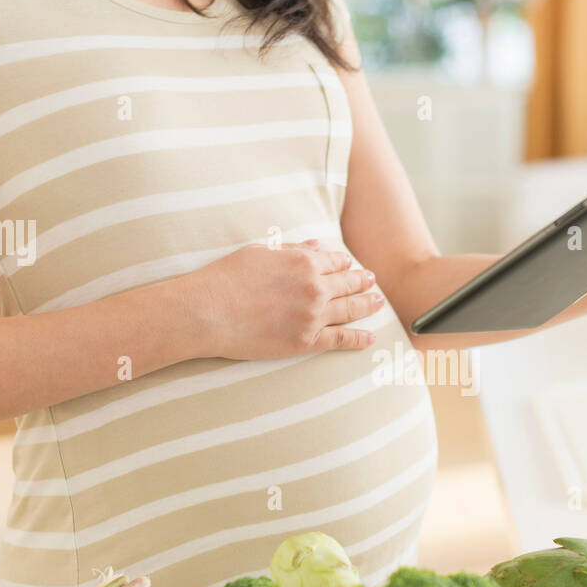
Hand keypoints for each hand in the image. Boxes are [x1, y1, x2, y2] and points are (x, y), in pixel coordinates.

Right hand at [186, 241, 382, 358]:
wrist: (208, 311)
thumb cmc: (227, 278)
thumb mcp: (260, 252)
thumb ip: (292, 250)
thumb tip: (317, 245)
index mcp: (304, 262)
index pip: (334, 262)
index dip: (344, 264)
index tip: (350, 266)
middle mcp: (314, 288)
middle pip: (348, 284)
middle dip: (362, 282)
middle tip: (372, 281)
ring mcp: (313, 316)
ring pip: (350, 310)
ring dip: (367, 305)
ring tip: (378, 302)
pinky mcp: (306, 341)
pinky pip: (340, 339)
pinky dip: (358, 339)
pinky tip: (369, 337)